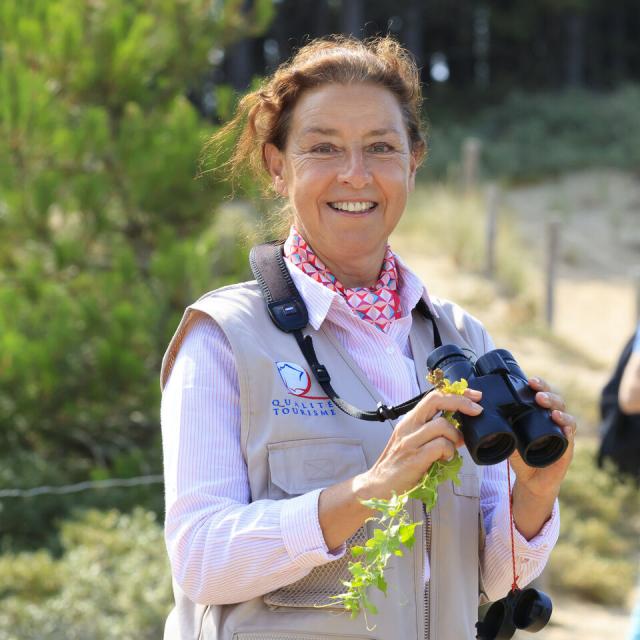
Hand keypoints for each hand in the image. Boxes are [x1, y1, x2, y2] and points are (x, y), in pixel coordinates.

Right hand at [355, 387, 482, 500]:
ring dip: (455, 436)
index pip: (434, 396)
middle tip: (477, 411)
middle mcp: (409, 425)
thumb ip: (431, 432)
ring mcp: (410, 441)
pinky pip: (440, 446)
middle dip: (461, 402)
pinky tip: (445, 458)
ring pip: (442, 425)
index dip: (456, 393)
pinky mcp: (415, 457)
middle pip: (437, 400)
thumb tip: (459, 430)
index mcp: (410, 419)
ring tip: (454, 448)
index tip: (474, 396)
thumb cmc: (399, 464)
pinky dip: (449, 451)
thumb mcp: (412, 440)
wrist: (379, 484)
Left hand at [509, 376, 575, 538]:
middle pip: (555, 400)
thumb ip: (498, 426)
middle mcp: (552, 418)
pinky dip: (568, 429)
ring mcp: (561, 431)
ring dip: (557, 409)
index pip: (541, 392)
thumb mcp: (506, 438)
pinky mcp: (567, 447)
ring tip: (549, 409)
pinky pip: (570, 435)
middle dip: (547, 394)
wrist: (531, 481)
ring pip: (565, 415)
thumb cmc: (519, 456)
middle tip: (537, 395)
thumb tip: (477, 410)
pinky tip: (564, 427)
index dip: (538, 384)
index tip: (529, 380)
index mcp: (538, 412)